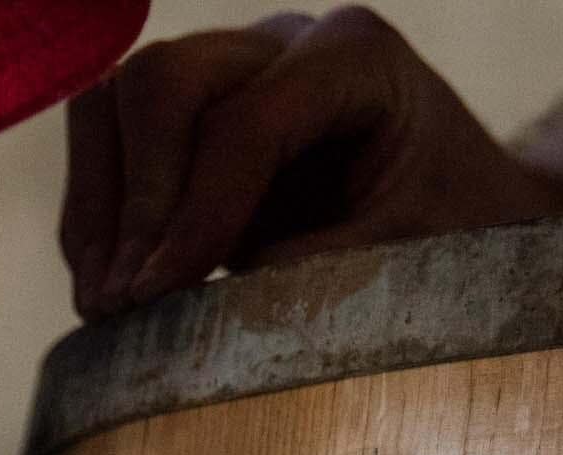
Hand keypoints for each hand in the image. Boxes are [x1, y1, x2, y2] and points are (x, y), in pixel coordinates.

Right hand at [62, 6, 562, 319]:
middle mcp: (283, 42)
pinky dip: (95, 216)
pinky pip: (106, 139)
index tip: (154, 296)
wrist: (466, 216)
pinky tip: (108, 285)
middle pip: (162, 83)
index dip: (192, 214)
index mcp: (358, 56)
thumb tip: (191, 294)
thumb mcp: (408, 260)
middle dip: (136, 202)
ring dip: (98, 207)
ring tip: (107, 303)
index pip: (245, 122)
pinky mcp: (188, 112)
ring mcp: (228, 66)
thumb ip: (313, 271)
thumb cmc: (456, 236)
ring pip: (114, 100)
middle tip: (125, 303)